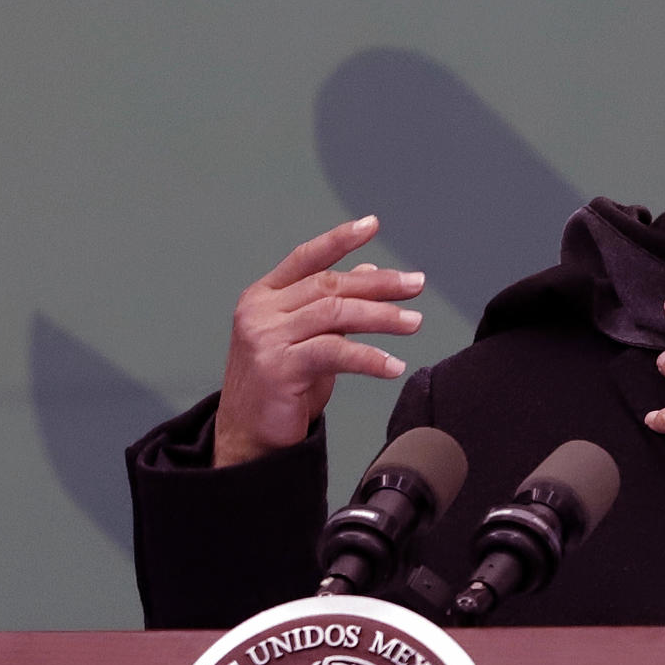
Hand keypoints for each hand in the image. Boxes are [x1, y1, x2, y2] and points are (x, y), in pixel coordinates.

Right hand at [213, 215, 423, 466]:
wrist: (248, 439)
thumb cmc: (281, 389)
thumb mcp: (308, 339)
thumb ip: (331, 305)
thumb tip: (369, 271)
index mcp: (263, 297)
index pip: (306, 258)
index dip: (340, 240)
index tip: (372, 225)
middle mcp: (260, 311)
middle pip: (329, 285)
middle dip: (378, 284)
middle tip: (415, 285)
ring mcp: (266, 338)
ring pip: (335, 314)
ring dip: (381, 317)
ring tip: (414, 324)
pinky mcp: (278, 367)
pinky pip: (335, 353)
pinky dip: (369, 358)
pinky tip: (393, 366)